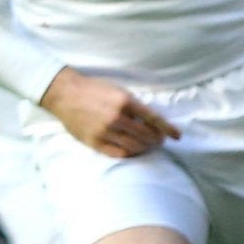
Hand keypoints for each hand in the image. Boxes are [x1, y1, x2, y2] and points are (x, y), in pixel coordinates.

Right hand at [41, 68, 179, 158]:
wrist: (66, 94)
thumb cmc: (95, 90)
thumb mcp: (119, 91)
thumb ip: (134, 106)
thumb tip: (151, 121)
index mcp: (125, 102)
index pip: (154, 119)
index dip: (167, 129)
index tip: (177, 136)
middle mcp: (116, 118)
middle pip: (145, 135)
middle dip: (156, 140)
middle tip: (159, 140)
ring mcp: (104, 131)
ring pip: (133, 146)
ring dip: (144, 148)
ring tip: (148, 146)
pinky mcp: (93, 141)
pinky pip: (117, 153)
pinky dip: (129, 154)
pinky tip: (133, 151)